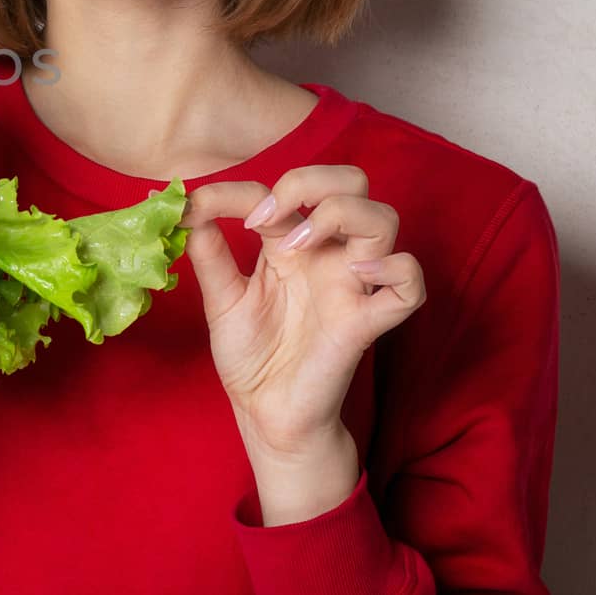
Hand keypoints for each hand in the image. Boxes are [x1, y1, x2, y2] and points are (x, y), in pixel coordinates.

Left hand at [180, 166, 425, 455]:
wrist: (265, 413)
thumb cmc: (251, 355)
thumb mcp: (220, 299)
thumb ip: (208, 254)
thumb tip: (185, 209)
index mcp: (289, 243)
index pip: (282, 191)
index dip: (236, 190)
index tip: (194, 208)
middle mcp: (326, 255)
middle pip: (351, 182)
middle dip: (311, 181)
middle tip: (265, 216)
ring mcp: (351, 285)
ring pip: (385, 219)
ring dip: (342, 215)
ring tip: (296, 245)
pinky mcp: (366, 322)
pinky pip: (410, 286)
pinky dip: (395, 269)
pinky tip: (356, 273)